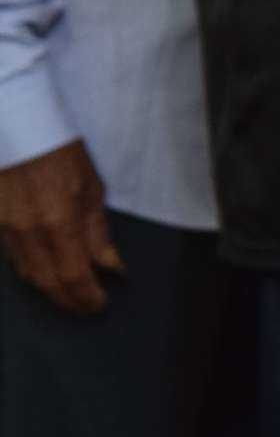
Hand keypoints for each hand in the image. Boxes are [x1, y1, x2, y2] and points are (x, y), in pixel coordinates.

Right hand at [0, 140, 120, 314]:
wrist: (17, 128)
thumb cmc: (60, 153)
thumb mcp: (91, 189)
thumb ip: (97, 232)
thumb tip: (111, 265)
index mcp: (58, 223)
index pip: (73, 277)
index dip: (87, 297)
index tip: (100, 304)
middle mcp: (27, 233)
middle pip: (47, 283)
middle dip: (69, 301)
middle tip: (87, 307)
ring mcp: (5, 230)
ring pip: (27, 274)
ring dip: (50, 289)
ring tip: (70, 294)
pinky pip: (13, 258)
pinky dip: (32, 271)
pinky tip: (46, 271)